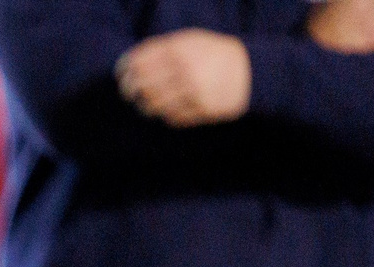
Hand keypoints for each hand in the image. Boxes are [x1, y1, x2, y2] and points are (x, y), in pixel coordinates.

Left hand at [117, 29, 252, 126]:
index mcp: (179, 49)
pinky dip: (167, 115)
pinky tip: (173, 108)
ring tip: (148, 103)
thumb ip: (162, 49)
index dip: (125, 71)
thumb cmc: (213, 55)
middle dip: (131, 91)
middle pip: (141, 87)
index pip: (137, 63)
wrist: (251, 71)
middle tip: (130, 94)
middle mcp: (185, 70)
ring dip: (146, 106)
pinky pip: (171, 118)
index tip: (123, 76)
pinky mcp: (201, 110)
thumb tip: (128, 65)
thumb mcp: (191, 41)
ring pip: (152, 106)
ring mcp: (193, 92)